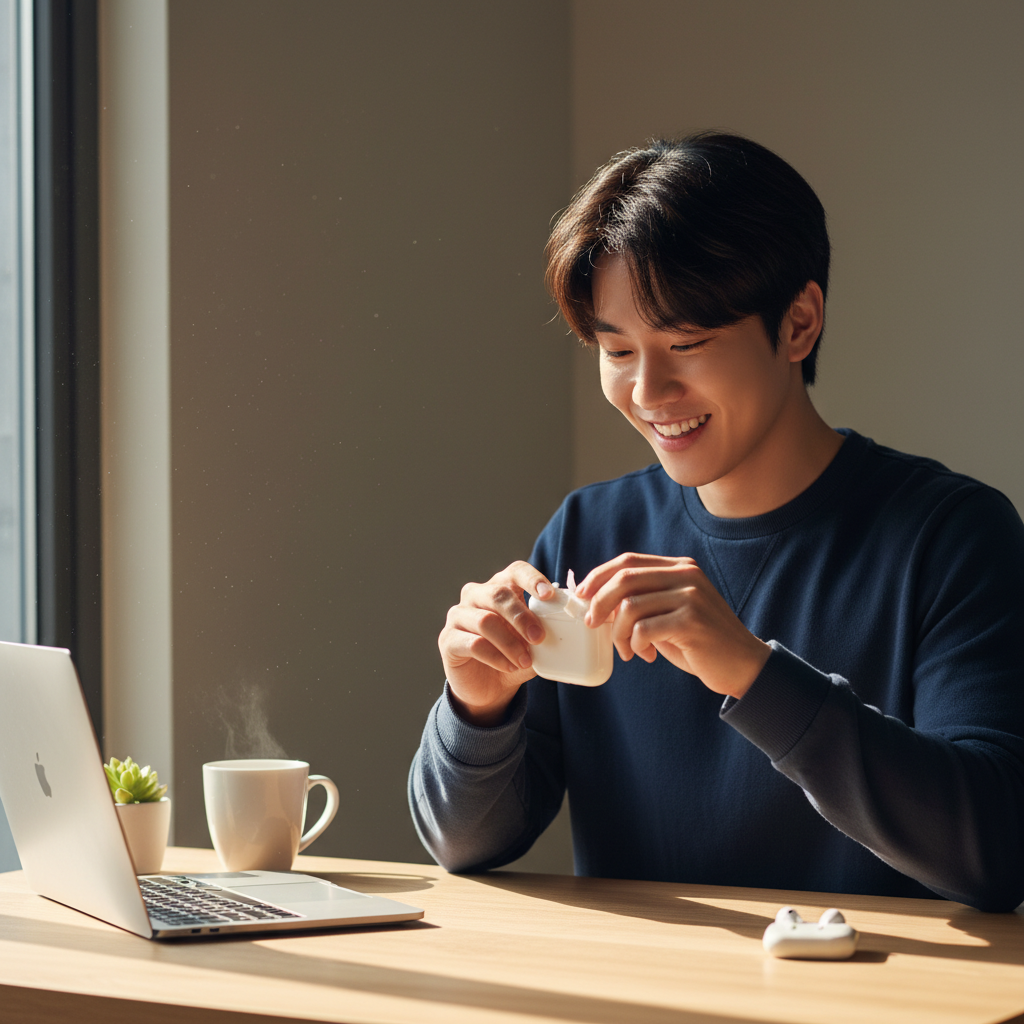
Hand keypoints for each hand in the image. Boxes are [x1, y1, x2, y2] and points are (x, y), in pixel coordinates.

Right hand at [439, 561, 553, 726]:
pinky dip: (495, 656)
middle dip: (522, 617)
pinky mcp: (448, 639)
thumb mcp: (532, 644)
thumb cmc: (512, 656)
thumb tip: (570, 628)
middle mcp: (476, 595)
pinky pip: (473, 644)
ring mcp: (458, 616)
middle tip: (539, 637)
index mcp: (500, 587)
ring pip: (485, 621)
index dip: (532, 579)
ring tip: (525, 660)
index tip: (549, 594)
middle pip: (498, 595)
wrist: (488, 689)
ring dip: (510, 643)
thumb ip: (544, 631)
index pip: (515, 571)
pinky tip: (509, 666)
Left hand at [575, 553, 770, 698]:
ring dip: (619, 633)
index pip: (628, 561)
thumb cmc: (699, 641)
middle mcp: (686, 575)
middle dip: (599, 602)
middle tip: (592, 624)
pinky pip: (643, 629)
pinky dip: (636, 645)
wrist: (743, 664)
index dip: (599, 576)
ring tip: (628, 649)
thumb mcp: (669, 613)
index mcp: (680, 568)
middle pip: (624, 578)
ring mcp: (690, 596)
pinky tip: (646, 655)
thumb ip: (641, 601)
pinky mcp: (691, 621)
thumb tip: (596, 601)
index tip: (581, 595)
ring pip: (630, 606)